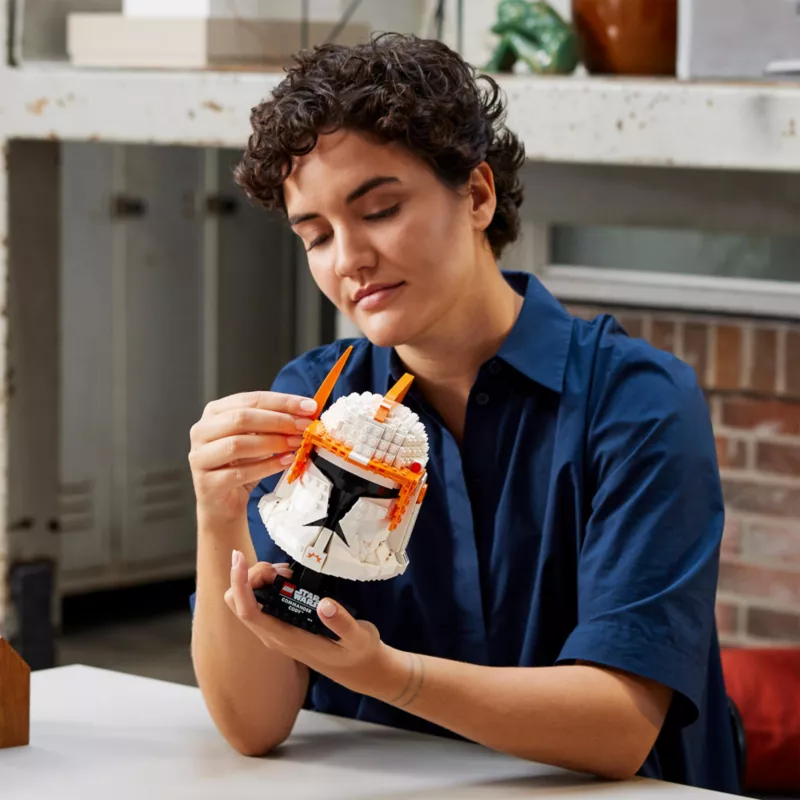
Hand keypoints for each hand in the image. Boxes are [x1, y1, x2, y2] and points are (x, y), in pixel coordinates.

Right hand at [188, 391, 316, 526]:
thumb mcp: (257, 438)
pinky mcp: (207, 483)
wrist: (223, 504)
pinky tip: (285, 462)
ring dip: (273, 442)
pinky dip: (267, 466)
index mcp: (214, 413)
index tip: (308, 406)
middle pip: (241, 418)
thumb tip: (307, 412)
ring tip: (296, 443)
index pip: (250, 399)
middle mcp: (202, 431)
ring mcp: (200, 458)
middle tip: (304, 426)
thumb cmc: (240, 466)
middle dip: (278, 421)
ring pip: (238, 444)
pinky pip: (240, 473)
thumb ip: (275, 423)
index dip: (282, 401)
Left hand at [224, 551, 388, 693]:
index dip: (239, 583)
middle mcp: (274, 635)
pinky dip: (266, 584)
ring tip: (289, 572)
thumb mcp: (359, 638)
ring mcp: (274, 631)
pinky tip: (289, 578)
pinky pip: (258, 602)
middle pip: (238, 603)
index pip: (249, 611)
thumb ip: (342, 623)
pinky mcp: (280, 625)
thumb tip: (323, 603)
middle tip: (283, 570)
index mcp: (287, 638)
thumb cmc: (357, 653)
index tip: (241, 558)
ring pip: (245, 601)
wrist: (358, 669)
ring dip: (258, 579)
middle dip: (251, 577)